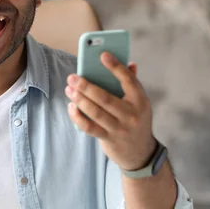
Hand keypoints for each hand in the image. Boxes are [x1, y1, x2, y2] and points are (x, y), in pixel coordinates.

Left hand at [65, 52, 156, 170]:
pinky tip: (71, 107)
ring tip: (69, 89)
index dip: (116, 67)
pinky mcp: (108, 139)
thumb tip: (129, 63)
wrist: (140, 152)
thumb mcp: (139, 103)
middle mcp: (131, 115)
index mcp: (140, 101)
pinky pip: (89, 127)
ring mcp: (120, 129)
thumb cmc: (136, 119)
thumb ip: (132, 83)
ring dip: (79, 100)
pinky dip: (78, 117)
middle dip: (86, 86)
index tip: (102, 55)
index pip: (129, 80)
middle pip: (105, 98)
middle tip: (72, 77)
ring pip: (95, 112)